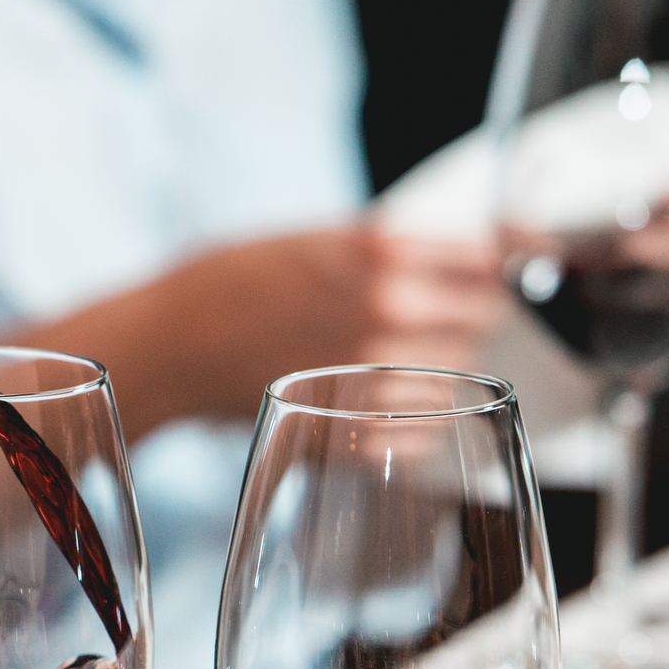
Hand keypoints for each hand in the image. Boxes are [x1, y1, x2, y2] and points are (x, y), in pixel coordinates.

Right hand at [24, 223, 510, 437]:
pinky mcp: (354, 433)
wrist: (163, 347)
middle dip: (465, 314)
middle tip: (426, 313)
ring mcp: (371, 378)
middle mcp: (385, 312)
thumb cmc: (229, 282)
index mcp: (380, 252)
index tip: (505, 271)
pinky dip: (417, 415)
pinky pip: (427, 428)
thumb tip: (481, 251)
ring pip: (458, 374)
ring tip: (391, 357)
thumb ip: (397, 244)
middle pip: (482, 319)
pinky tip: (381, 398)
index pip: (491, 261)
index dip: (502, 266)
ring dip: (440, 365)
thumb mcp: (316, 235)